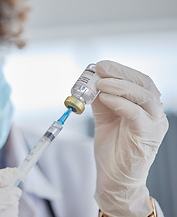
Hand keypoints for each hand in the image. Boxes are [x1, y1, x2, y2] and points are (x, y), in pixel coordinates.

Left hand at [92, 60, 167, 216]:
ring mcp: (153, 125)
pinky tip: (105, 97)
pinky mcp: (147, 136)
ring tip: (100, 83)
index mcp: (144, 107)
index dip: (120, 70)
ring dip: (120, 85)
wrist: (114, 180)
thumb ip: (101, 101)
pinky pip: (136, 114)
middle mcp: (153, 113)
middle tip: (100, 68)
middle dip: (120, 73)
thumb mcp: (104, 118)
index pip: (137, 81)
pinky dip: (120, 102)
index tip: (100, 65)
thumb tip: (91, 82)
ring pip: (143, 96)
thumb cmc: (112, 150)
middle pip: (143, 84)